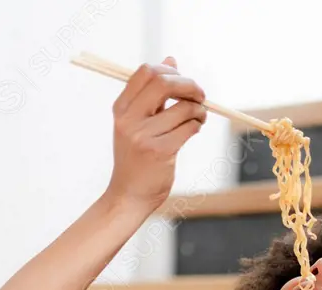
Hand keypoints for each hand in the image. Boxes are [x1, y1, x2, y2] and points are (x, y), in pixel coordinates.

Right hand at [105, 56, 205, 215]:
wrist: (129, 195)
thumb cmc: (136, 158)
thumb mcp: (138, 123)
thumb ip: (153, 94)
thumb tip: (171, 61)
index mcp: (121, 109)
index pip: (146, 72)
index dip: (170, 71)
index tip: (183, 82)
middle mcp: (129, 120)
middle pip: (163, 83)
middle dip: (188, 85)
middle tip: (200, 95)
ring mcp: (144, 136)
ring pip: (181, 108)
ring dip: (198, 109)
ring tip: (199, 116)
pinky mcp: (160, 152)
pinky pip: (188, 128)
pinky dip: (197, 125)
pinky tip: (195, 129)